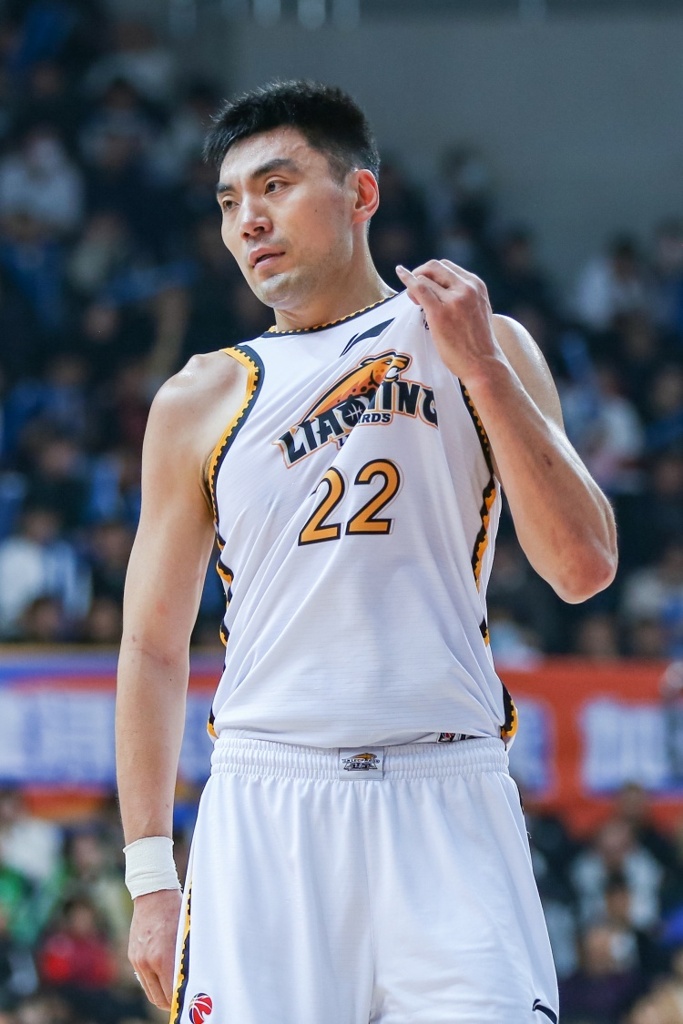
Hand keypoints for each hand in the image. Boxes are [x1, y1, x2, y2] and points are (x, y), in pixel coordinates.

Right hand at [129, 888, 182, 1009]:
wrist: (153, 893)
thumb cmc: (176, 910)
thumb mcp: (185, 934)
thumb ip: (186, 959)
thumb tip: (195, 980)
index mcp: (163, 957)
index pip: (172, 993)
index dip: (182, 1001)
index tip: (192, 1002)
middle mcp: (147, 962)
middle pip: (158, 998)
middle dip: (172, 1003)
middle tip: (184, 1002)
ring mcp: (138, 960)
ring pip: (149, 991)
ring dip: (162, 996)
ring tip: (175, 994)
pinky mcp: (133, 956)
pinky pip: (143, 979)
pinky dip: (154, 983)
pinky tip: (165, 979)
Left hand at [395, 260, 501, 384]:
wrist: (483, 364)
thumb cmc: (478, 344)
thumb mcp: (478, 310)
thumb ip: (465, 297)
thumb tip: (442, 291)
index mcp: (476, 285)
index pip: (448, 267)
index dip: (433, 274)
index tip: (428, 287)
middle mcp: (467, 288)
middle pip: (435, 266)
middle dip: (421, 273)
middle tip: (414, 291)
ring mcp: (453, 300)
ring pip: (424, 278)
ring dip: (413, 285)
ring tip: (414, 301)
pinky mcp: (439, 313)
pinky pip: (418, 288)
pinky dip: (406, 279)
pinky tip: (400, 273)